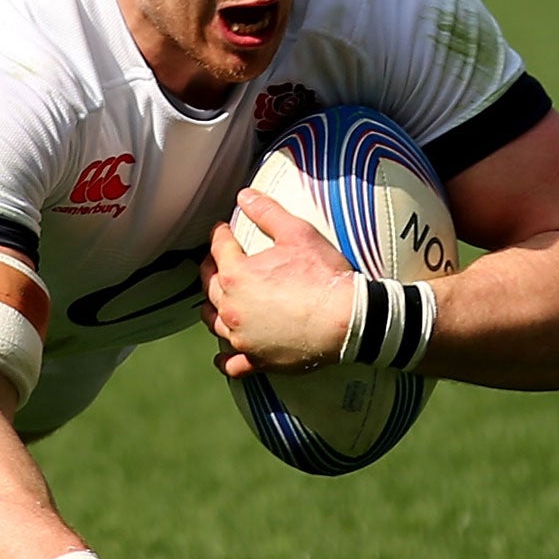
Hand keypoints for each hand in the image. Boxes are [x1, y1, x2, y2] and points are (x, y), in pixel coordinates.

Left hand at [199, 189, 356, 377]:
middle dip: (211, 267)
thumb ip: (267, 212)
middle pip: (208, 284)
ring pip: (213, 321)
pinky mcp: (256, 359)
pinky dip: (224, 357)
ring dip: (213, 307)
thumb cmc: (324, 276)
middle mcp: (231, 307)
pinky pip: (231, 363)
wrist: (350, 320)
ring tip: (219, 300)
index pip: (219, 247)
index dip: (221, 233)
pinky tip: (223, 354)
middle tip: (219, 259)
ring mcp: (242, 337)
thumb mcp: (298, 233)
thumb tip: (244, 195)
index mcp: (236, 274)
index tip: (224, 229)